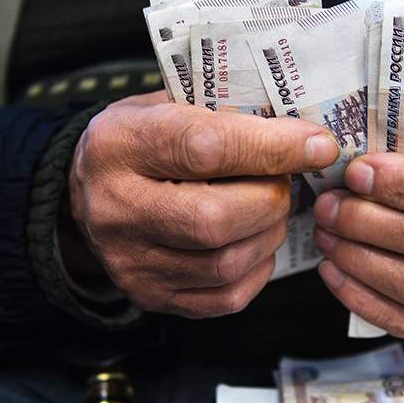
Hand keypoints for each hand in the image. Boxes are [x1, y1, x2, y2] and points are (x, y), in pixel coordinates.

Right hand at [66, 91, 338, 317]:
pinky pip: (226, 296)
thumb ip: (225, 115)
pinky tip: (254, 242)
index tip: (318, 144)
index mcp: (119, 145)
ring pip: (226, 263)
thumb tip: (304, 136)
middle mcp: (116, 208)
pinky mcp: (150, 295)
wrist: (86, 193)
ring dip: (269, 234)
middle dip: (271, 199)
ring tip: (270, 209)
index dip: (271, 147)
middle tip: (284, 182)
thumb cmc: (140, 141)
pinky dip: (257, 268)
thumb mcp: (166, 106)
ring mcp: (130, 261)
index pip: (205, 148)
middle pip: (215, 219)